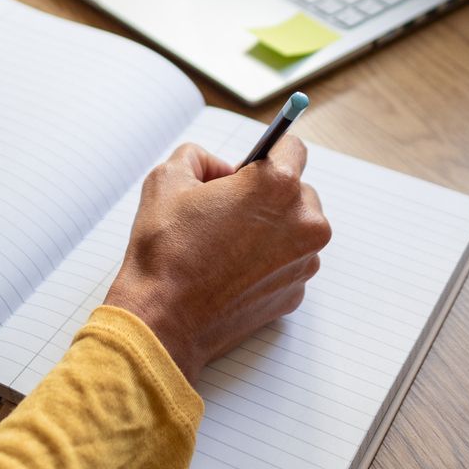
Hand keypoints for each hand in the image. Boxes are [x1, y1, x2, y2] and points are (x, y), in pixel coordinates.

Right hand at [104, 137, 330, 386]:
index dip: (265, 153)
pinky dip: (269, 261)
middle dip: (267, 194)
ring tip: (227, 243)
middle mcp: (304, 222)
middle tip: (227, 209)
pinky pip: (290, 262)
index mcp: (277, 186)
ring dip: (272, 228)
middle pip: (297, 191)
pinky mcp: (296, 293)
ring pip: (296, 228)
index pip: (292, 147)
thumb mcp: (168, 178)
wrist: (164, 320)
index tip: (251, 166)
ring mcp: (304, 262)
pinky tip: (233, 269)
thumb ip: (198, 157)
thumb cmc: (166, 251)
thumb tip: (217, 169)